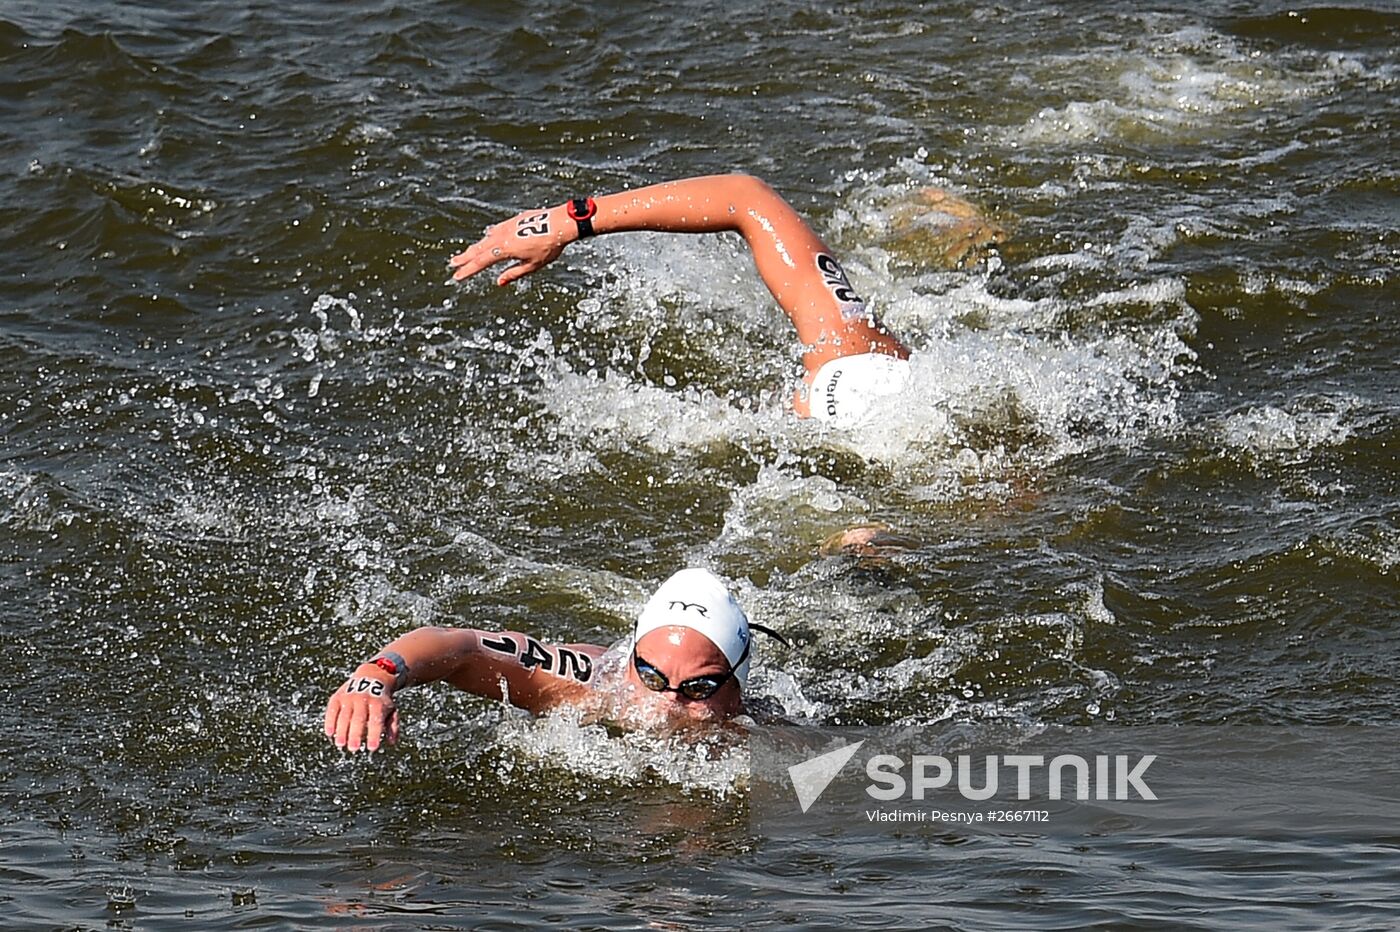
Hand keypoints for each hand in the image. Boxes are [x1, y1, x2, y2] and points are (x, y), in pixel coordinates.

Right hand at [324, 670, 399, 752]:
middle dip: (356, 734)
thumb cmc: (381, 700)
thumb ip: (392, 726)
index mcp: (378, 704)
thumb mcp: (391, 709)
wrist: (370, 676)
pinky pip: (332, 710)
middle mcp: (363, 699)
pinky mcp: (337, 697)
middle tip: (354, 749)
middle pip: (358, 718)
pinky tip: (329, 733)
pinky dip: (330, 722)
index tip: (372, 748)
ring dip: (341, 731)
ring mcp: (349, 697)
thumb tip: (392, 742)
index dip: (374, 734)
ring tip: (341, 744)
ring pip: (344, 716)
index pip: (376, 721)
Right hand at [449, 206, 569, 286]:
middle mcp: (502, 237)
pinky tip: (487, 239)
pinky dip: (488, 237)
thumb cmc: (549, 246)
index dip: (468, 270)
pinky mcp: (513, 221)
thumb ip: (514, 274)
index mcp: (505, 250)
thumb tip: (499, 282)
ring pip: (486, 239)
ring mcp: (506, 227)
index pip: (481, 262)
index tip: (457, 276)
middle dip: (465, 257)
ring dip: (475, 247)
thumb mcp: (532, 266)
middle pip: (479, 249)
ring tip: (466, 254)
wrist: (560, 223)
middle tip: (453, 263)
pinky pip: (495, 231)